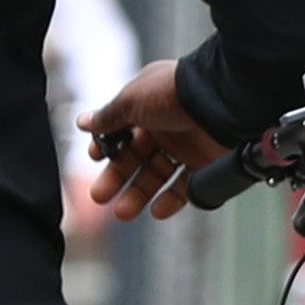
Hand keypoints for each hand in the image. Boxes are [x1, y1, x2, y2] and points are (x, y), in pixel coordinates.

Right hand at [81, 61, 227, 221]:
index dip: (107, 147)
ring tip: (123, 211)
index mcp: (147, 105)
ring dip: (138, 194)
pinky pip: (185, 186)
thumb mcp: (131, 100)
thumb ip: (108, 117)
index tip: (95, 160)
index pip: (121, 131)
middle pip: (135, 158)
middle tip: (100, 196)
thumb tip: (84, 122)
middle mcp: (166, 125)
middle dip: (116, 178)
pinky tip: (156, 210)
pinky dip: (171, 200)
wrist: (220, 100)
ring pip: (157, 175)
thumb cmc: (174, 92)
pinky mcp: (205, 162)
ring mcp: (186, 145)